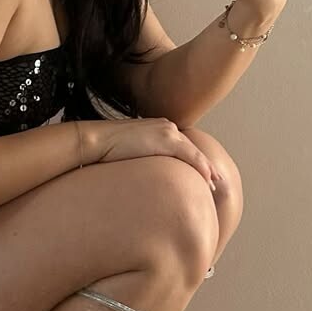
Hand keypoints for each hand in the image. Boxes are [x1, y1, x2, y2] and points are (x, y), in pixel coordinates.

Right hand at [95, 118, 217, 185]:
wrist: (96, 140)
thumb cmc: (105, 149)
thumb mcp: (127, 151)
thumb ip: (140, 157)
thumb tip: (140, 174)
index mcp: (157, 128)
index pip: (181, 145)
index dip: (193, 159)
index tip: (202, 172)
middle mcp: (166, 126)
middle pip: (191, 147)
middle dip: (204, 164)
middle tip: (215, 179)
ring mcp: (167, 132)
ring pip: (194, 152)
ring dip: (206, 168)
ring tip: (215, 183)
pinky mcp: (166, 140)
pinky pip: (190, 156)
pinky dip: (201, 167)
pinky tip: (208, 179)